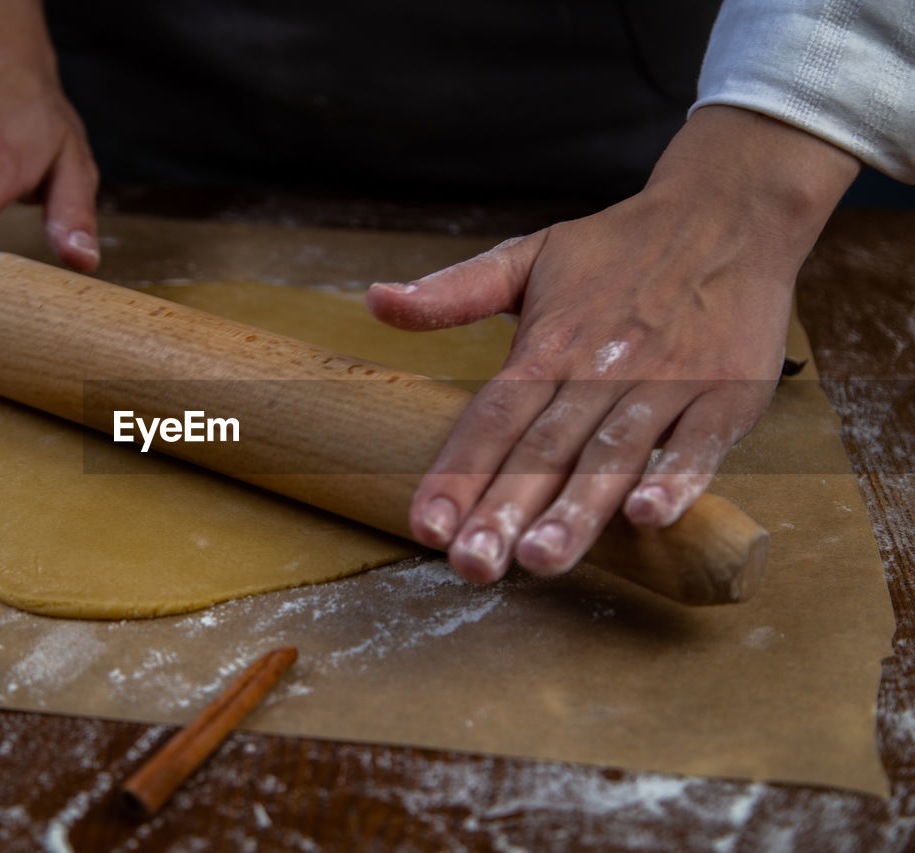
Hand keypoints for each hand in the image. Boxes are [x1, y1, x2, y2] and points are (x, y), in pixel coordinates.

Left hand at [368, 106, 858, 582]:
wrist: (728, 210)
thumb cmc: (620, 246)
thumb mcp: (529, 255)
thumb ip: (454, 290)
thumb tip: (375, 302)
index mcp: (548, 344)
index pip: (492, 417)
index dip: (457, 473)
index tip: (427, 527)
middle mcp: (599, 368)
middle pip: (544, 447)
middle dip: (505, 509)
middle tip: (473, 566)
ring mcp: (666, 382)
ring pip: (613, 453)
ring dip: (577, 508)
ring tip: (540, 559)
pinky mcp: (726, 393)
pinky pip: (699, 442)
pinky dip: (676, 478)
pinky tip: (648, 517)